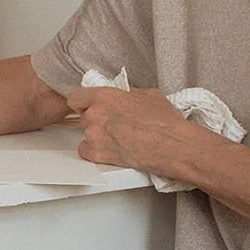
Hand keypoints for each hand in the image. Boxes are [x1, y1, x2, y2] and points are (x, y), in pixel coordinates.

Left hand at [66, 85, 217, 180]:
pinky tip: (110, 149)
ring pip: (86, 134)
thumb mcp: (147, 95)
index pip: (76, 98)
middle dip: (96, 120)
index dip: (83, 103)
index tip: (89, 106)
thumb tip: (123, 95)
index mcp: (104, 96)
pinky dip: (95, 151)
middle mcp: (95, 114)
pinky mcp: (98, 154)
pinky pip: (86, 151)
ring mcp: (94, 136)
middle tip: (114, 124)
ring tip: (118, 138)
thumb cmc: (164, 122)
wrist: (173, 146)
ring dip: (98, 136)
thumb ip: (126, 94)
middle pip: (84, 117)